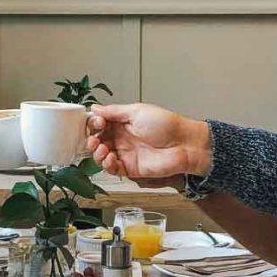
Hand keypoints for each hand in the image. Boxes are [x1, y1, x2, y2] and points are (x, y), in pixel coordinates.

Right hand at [86, 103, 209, 180]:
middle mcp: (122, 138)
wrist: (184, 144)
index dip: (94, 124)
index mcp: (123, 122)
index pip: (100, 124)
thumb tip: (95, 108)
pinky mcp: (130, 168)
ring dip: (96, 153)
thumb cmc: (167, 125)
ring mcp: (126, 153)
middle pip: (98, 140)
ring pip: (101, 156)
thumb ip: (114, 111)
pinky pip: (112, 169)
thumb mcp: (137, 111)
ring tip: (101, 148)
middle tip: (94, 138)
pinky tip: (109, 158)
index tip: (96, 122)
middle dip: (92, 140)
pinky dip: (107, 165)